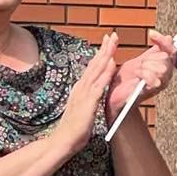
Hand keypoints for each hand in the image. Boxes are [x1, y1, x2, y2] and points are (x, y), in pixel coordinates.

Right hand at [55, 34, 118, 154]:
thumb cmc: (73, 129)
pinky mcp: (88, 103)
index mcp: (81, 88)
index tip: (107, 42)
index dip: (100, 53)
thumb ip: (87, 99)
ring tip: (113, 42)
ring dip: (106, 55)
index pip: (92, 67)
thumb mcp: (82, 109)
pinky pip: (99, 85)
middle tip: (113, 34)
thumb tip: (93, 94)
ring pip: (97, 70)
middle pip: (95, 64)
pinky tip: (112, 64)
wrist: (62, 141)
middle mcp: (81, 87)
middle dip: (105, 48)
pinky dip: (106, 74)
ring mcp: (84, 94)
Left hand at [106, 30, 175, 124]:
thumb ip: (153, 52)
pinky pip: (156, 81)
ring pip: (163, 68)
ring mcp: (160, 85)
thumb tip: (169, 37)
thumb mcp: (140, 61)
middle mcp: (165, 76)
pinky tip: (137, 75)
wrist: (114, 95)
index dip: (163, 40)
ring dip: (147, 66)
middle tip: (140, 63)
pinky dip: (146, 75)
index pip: (171, 50)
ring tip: (137, 70)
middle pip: (167, 59)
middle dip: (151, 58)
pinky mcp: (152, 93)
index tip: (150, 33)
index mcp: (163, 67)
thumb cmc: (126, 79)